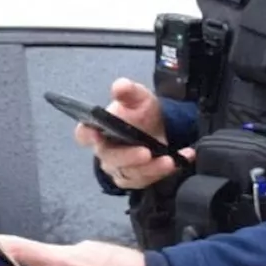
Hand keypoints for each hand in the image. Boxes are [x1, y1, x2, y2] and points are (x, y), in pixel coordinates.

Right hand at [73, 78, 193, 189]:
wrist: (157, 129)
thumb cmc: (139, 114)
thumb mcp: (138, 98)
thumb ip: (128, 92)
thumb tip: (119, 86)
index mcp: (99, 130)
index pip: (84, 134)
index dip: (87, 135)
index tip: (95, 133)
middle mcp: (106, 151)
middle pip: (111, 158)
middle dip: (128, 157)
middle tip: (145, 152)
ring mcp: (120, 168)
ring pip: (131, 173)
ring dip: (151, 169)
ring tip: (168, 161)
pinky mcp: (136, 179)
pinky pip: (149, 179)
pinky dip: (166, 171)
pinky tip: (181, 159)